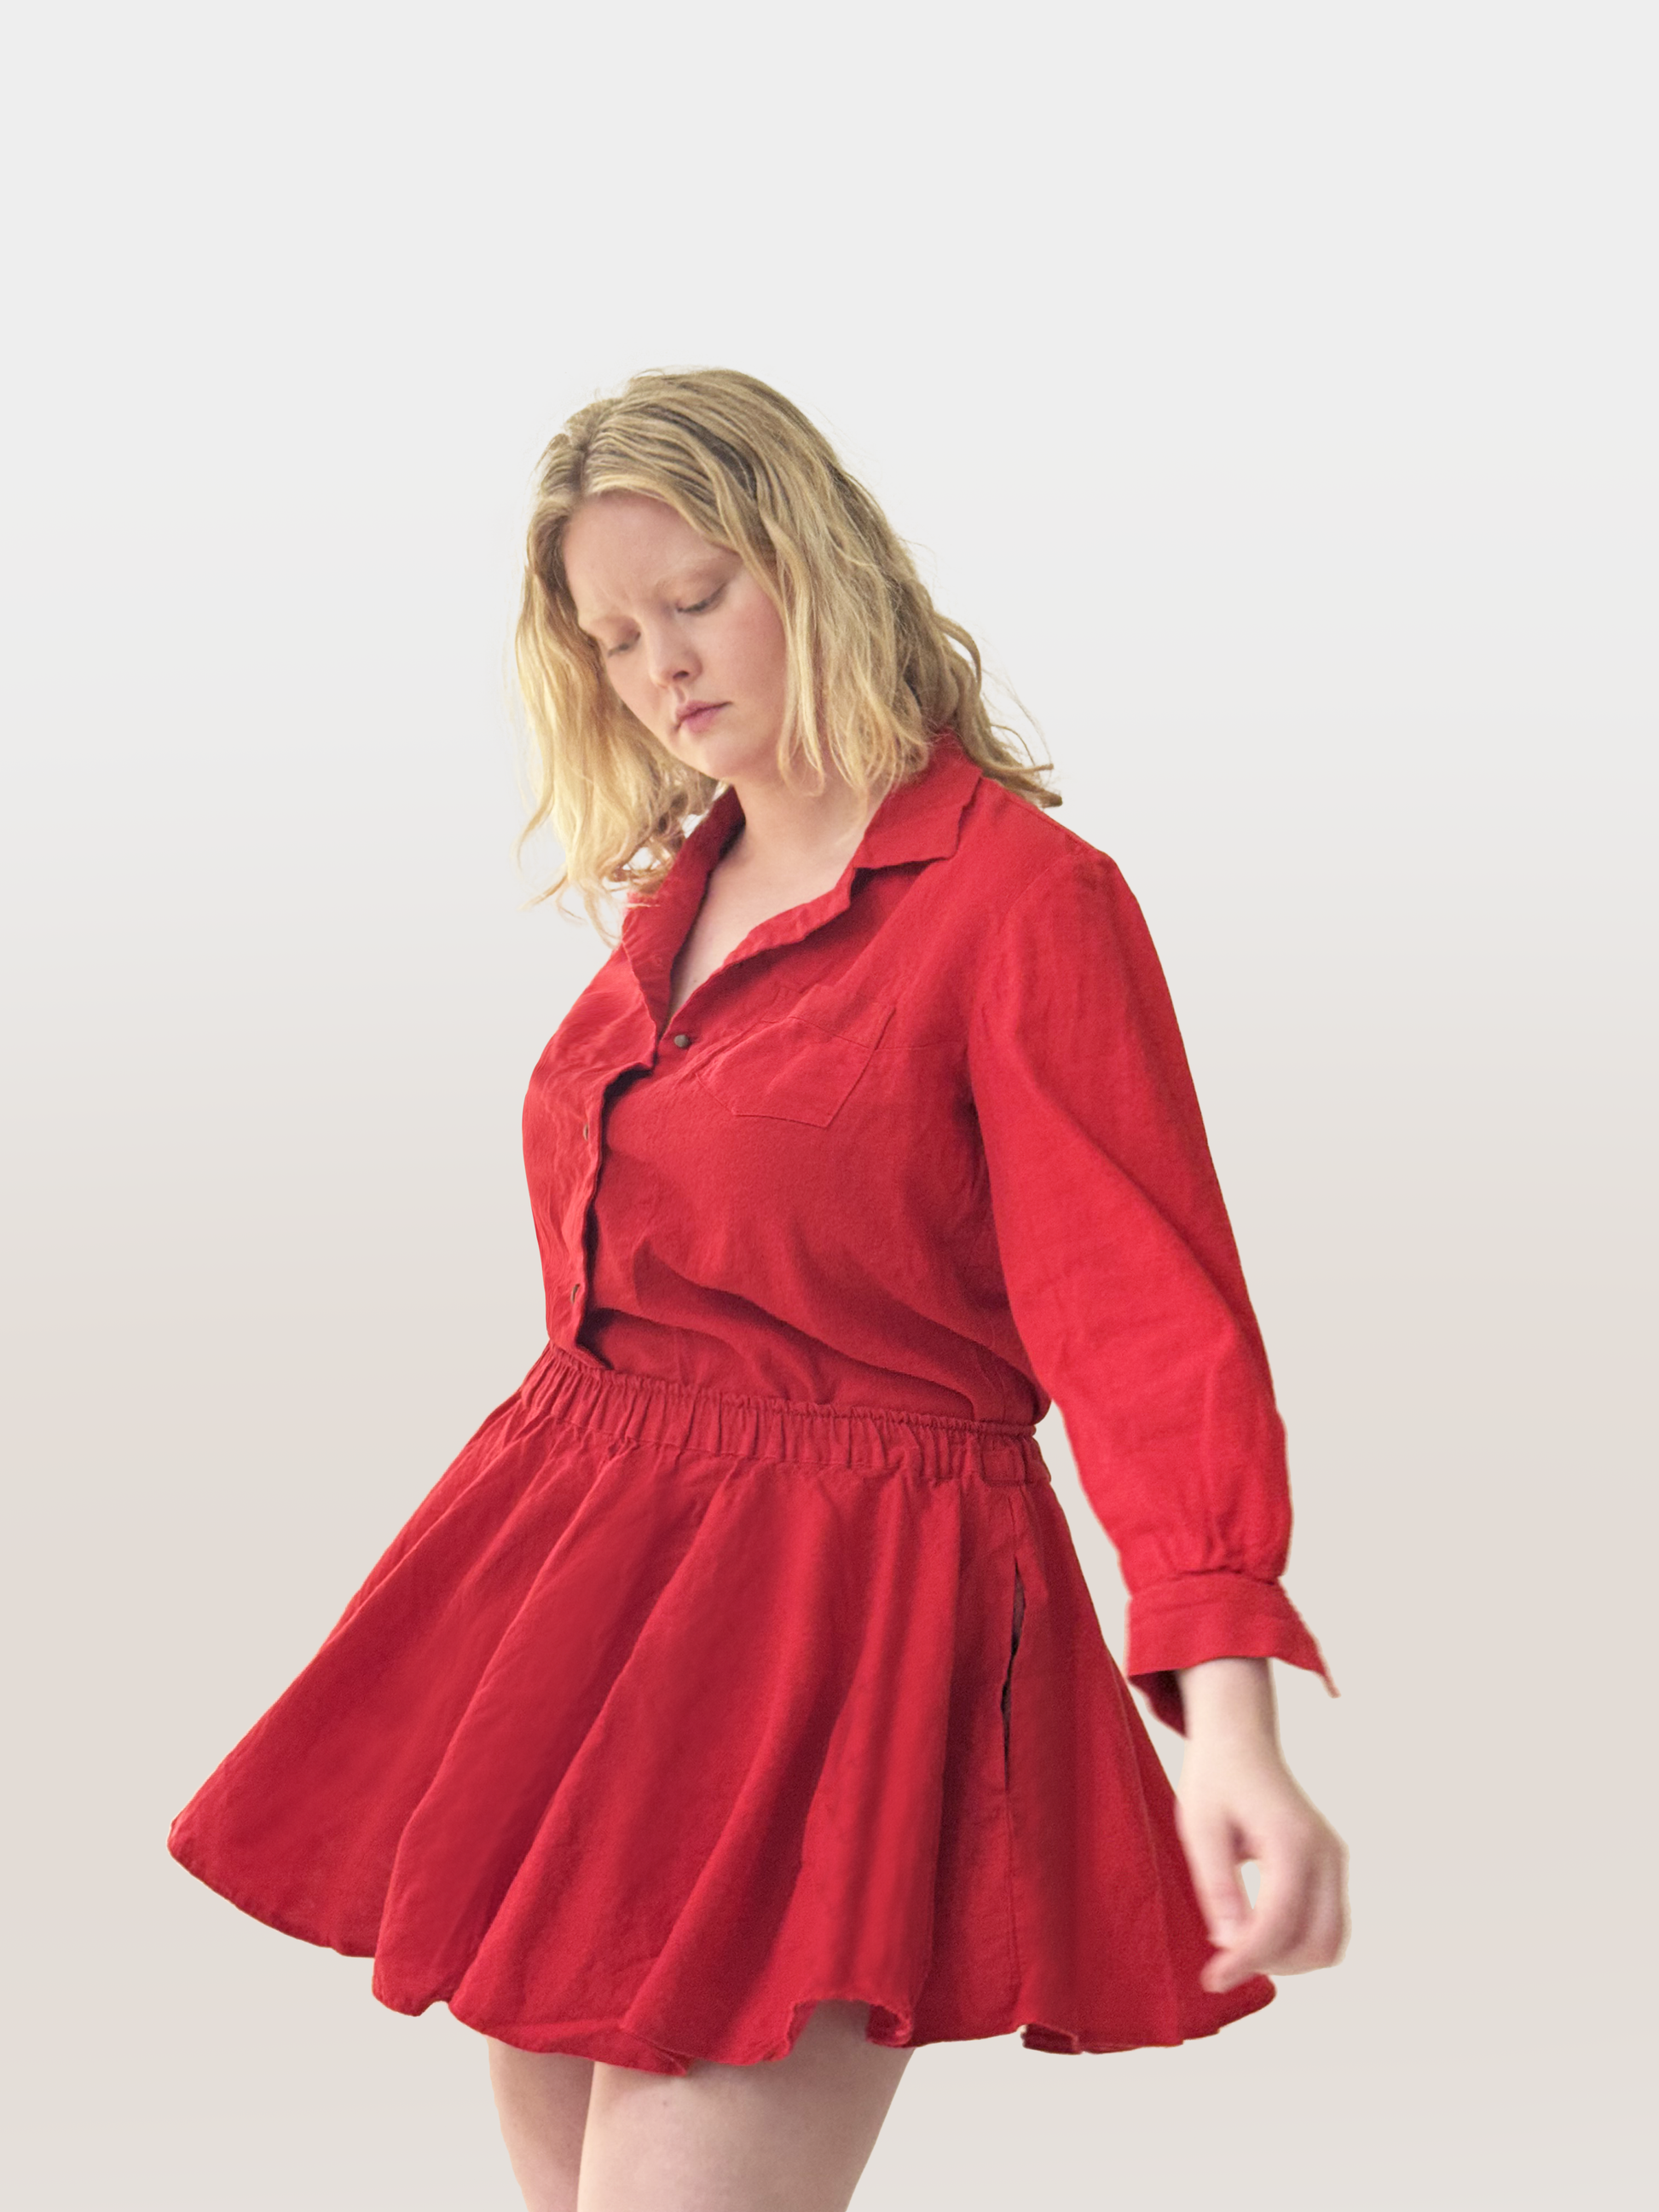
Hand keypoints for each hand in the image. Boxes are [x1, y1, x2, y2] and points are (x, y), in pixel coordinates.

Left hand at [1173, 1657, 1348, 1994]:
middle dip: (1271, 1963)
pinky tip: (1262, 1932)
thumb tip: (1231, 1944)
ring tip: (1243, 1944)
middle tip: (1225, 1958)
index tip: (1211, 1980)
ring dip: (1290, 1960)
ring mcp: (1335, 1860)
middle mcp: (1326, 1853)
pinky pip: (1330, 1926)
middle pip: (1317, 1943)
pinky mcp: (1332, 1866)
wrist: (1240, 1740)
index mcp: (1292, 1840)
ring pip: (1331, 1942)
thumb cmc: (1215, 1779)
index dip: (1246, 1960)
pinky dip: (1301, 1943)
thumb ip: (1217, 1886)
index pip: (1278, 1922)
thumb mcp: (1199, 1828)